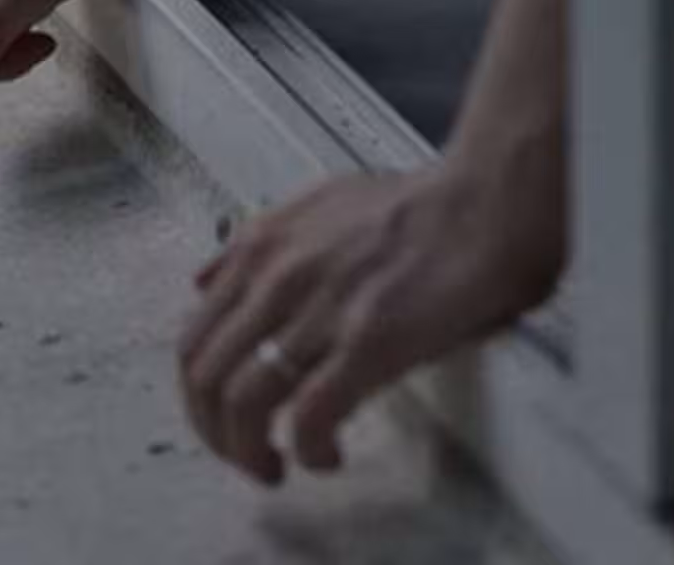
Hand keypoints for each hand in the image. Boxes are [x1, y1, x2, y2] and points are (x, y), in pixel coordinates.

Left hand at [178, 151, 563, 484]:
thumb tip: (206, 279)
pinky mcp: (369, 342)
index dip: (197, 395)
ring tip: (275, 468)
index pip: (191, 337)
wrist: (481, 207)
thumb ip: (254, 245)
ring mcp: (320, 310)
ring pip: (243, 401)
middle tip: (242, 455)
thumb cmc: (413, 210)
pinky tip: (325, 456)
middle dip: (215, 433)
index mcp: (260, 247)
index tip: (217, 418)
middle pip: (204, 376)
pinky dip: (308, 450)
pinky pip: (310, 416)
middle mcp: (277, 277)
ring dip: (249, 451)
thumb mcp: (313, 205)